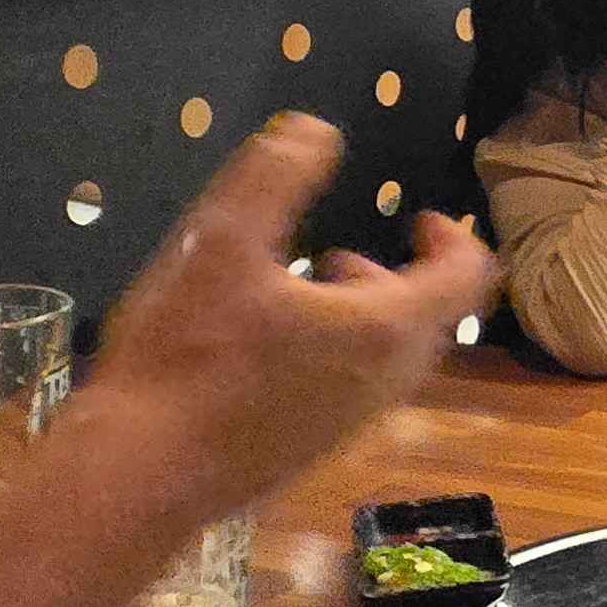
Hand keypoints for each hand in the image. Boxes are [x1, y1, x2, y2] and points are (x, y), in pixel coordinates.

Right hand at [77, 114, 497, 526]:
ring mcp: (352, 423)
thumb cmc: (187, 356)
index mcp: (384, 328)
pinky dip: (331, 352)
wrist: (141, 477)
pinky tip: (261, 343)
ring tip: (296, 288)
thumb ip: (275, 176)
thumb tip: (316, 130)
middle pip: (426, 319)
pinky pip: (349, 388)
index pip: (465, 277)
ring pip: (385, 357)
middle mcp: (385, 381)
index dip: (453, 238)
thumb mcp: (219, 242)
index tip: (422, 216)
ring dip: (358, 314)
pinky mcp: (313, 450)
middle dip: (396, 276)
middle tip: (340, 254)